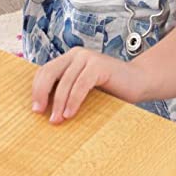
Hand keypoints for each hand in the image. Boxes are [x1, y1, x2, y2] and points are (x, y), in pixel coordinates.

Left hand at [31, 47, 145, 122]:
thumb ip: (66, 93)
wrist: (139, 82)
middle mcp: (76, 55)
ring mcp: (88, 58)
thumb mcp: (82, 91)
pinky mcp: (99, 65)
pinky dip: (73, 101)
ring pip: (65, 82)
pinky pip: (80, 85)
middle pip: (49, 73)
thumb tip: (43, 112)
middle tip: (40, 114)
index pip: (44, 72)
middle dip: (41, 94)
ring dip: (58, 103)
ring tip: (56, 120)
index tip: (36, 110)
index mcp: (68, 59)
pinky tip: (70, 114)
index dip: (36, 90)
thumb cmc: (110, 90)